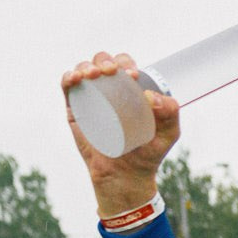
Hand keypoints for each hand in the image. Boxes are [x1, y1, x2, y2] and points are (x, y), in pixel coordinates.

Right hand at [61, 52, 180, 218]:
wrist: (125, 176)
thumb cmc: (147, 154)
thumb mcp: (168, 134)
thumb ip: (170, 113)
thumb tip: (150, 95)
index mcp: (130, 89)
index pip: (125, 66)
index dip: (126, 63)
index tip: (132, 75)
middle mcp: (109, 90)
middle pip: (102, 62)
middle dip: (106, 60)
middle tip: (112, 72)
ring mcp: (91, 98)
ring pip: (83, 70)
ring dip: (87, 66)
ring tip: (94, 75)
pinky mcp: (75, 110)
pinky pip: (68, 88)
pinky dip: (68, 78)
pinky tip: (75, 78)